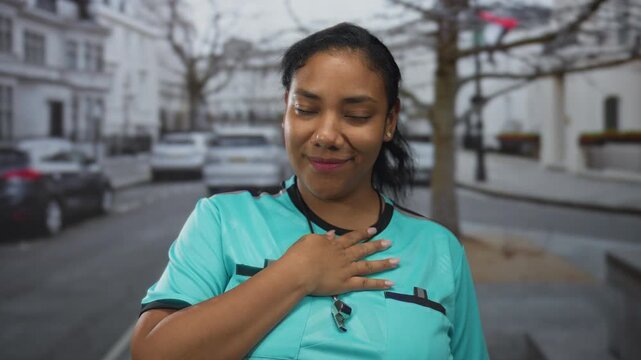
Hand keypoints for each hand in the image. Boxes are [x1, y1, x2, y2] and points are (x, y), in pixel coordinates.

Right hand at [281, 227, 398, 295]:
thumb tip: (333, 234)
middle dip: (377, 245)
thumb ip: (323, 237)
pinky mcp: (347, 284)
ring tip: (397, 261)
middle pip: (363, 249)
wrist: (298, 272)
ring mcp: (347, 270)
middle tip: (389, 243)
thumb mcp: (309, 240)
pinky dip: (378, 283)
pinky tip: (390, 283)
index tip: (373, 229)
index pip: (352, 237)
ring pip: (368, 265)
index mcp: (335, 244)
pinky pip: (365, 283)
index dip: (363, 233)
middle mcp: (344, 256)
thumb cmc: (299, 255)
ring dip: (384, 263)